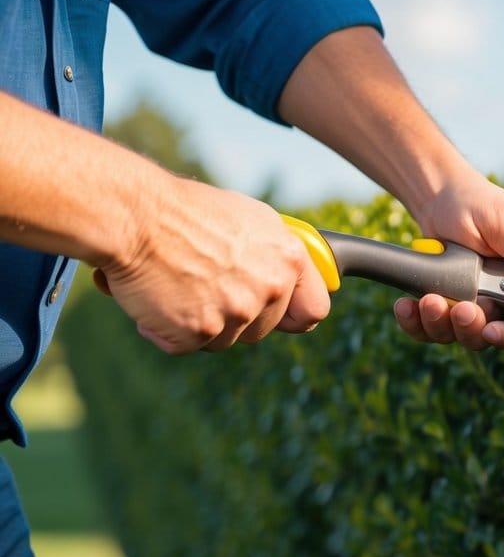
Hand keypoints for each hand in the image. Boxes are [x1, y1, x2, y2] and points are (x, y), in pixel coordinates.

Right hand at [97, 178, 330, 353]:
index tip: (283, 317)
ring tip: (177, 283)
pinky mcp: (200, 331)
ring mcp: (237, 312)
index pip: (314, 309)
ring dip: (200, 322)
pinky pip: (185, 345)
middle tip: (204, 285)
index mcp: (289, 259)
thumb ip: (273, 256)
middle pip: (262, 329)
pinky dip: (165, 330)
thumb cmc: (186, 212)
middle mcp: (270, 287)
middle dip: (235, 315)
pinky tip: (155, 296)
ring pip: (224, 340)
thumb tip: (284, 277)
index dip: (294, 316)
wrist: (136, 215)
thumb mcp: (250, 221)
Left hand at [393, 170, 503, 351]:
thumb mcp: (501, 220)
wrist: (437, 200)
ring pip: (466, 335)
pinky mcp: (452, 308)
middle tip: (458, 309)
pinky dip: (418, 323)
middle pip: (501, 333)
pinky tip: (406, 307)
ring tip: (428, 299)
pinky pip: (435, 329)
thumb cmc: (476, 202)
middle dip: (473, 328)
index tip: (491, 329)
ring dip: (443, 324)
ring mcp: (482, 304)